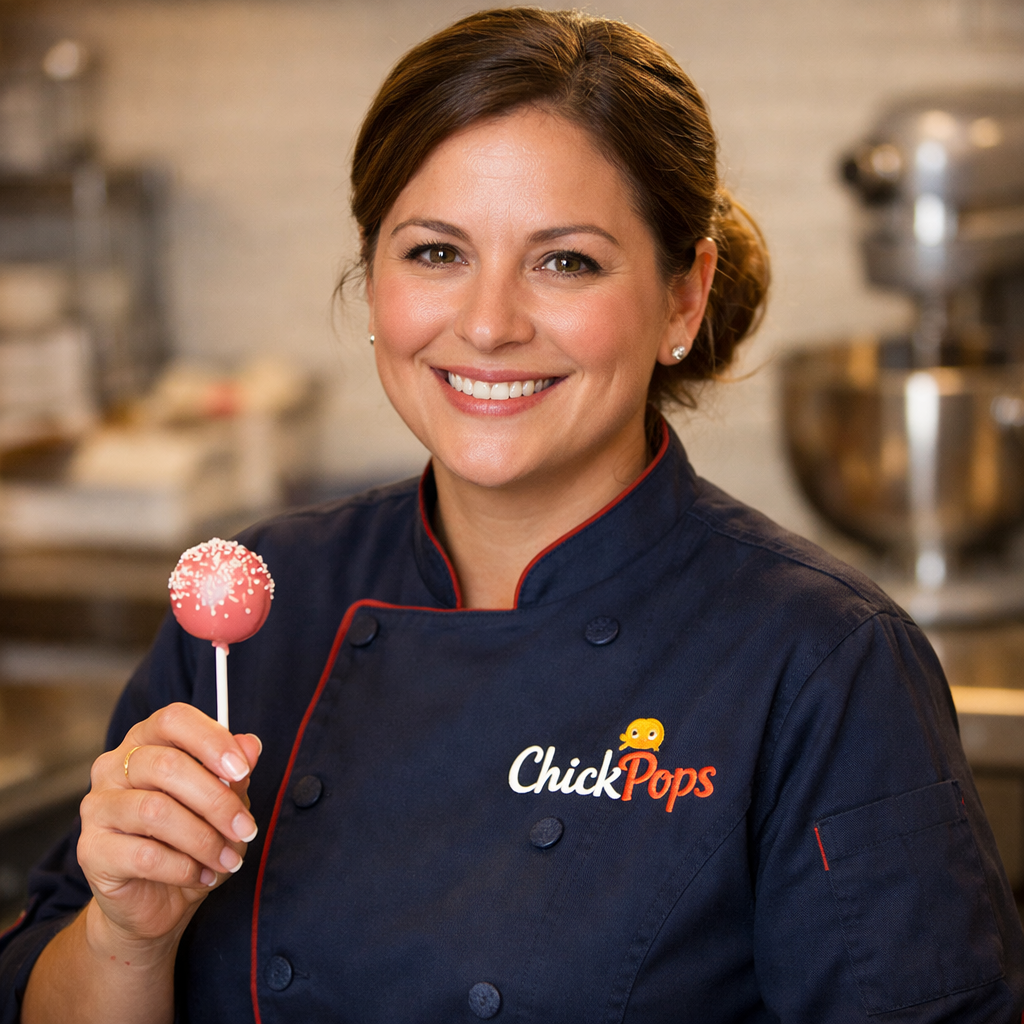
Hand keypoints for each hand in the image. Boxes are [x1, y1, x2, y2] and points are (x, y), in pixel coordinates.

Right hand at [77, 703, 261, 950]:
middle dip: (217, 800)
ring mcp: (97, 807)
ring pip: (155, 811)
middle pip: (167, 765)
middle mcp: (113, 767)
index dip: (211, 740)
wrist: (155, 899)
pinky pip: (144, 855)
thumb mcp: (222, 801)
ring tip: (228, 859)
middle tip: (246, 829)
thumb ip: (233, 772)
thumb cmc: (190, 838)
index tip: (243, 770)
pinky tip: (202, 875)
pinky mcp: (90, 850)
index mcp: (145, 741)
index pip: (173, 720)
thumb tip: (250, 746)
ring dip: (204, 839)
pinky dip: (183, 867)